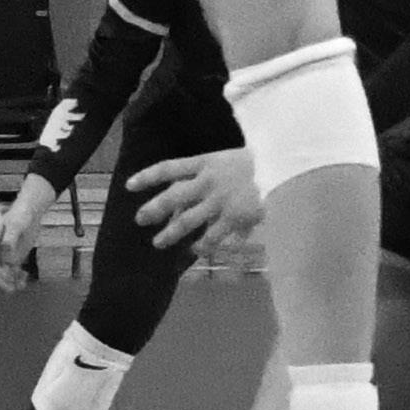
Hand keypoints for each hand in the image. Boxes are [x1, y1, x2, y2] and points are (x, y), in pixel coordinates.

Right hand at [0, 174, 52, 289]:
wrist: (29, 213)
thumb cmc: (20, 216)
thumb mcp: (16, 225)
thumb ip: (10, 237)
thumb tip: (4, 250)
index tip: (9, 273)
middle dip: (4, 281)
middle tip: (14, 286)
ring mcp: (5, 257)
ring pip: (5, 276)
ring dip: (12, 282)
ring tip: (23, 281)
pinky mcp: (14, 259)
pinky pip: (14, 274)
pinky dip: (19, 279)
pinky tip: (26, 275)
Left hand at [130, 142, 262, 256]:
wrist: (280, 168)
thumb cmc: (251, 163)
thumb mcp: (222, 159)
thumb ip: (202, 173)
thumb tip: (182, 189)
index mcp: (203, 162)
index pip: (168, 168)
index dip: (147, 176)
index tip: (129, 185)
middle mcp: (207, 182)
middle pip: (173, 196)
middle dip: (153, 209)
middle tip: (139, 219)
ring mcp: (219, 201)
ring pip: (188, 221)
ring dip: (171, 233)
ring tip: (158, 243)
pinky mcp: (233, 218)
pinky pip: (213, 236)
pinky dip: (203, 245)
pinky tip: (196, 250)